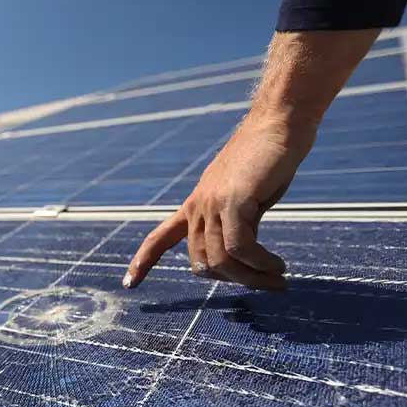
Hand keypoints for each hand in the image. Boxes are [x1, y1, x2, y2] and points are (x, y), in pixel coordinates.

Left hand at [123, 111, 316, 290]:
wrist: (278, 123)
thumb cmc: (268, 159)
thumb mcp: (245, 198)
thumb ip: (237, 225)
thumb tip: (243, 259)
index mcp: (195, 204)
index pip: (160, 237)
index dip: (144, 261)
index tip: (128, 283)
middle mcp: (198, 205)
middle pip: (201, 262)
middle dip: (233, 280)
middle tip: (266, 283)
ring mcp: (213, 203)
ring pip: (221, 260)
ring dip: (252, 277)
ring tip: (277, 279)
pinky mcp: (234, 201)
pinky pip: (240, 248)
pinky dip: (260, 264)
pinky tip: (278, 267)